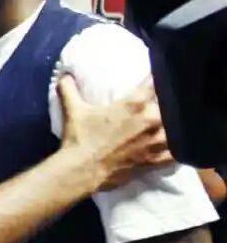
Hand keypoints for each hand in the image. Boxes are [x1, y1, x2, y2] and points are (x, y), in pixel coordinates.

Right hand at [57, 74, 172, 190]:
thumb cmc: (79, 137)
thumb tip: (64, 74)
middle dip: (167, 103)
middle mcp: (151, 120)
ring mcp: (156, 142)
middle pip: (171, 106)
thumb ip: (69, 88)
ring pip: (178, 129)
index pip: (155, 83)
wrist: (81, 170)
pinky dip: (177, 149)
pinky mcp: (155, 160)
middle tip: (165, 101)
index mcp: (134, 104)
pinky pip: (176, 154)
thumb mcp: (73, 109)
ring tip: (173, 124)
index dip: (158, 76)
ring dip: (175, 126)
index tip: (160, 73)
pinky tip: (177, 146)